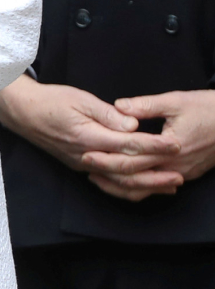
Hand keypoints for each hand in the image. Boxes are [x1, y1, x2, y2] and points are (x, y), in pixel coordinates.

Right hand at [0, 76, 182, 200]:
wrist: (22, 112)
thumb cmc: (50, 100)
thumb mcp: (79, 98)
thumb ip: (107, 113)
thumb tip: (133, 125)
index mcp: (87, 136)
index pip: (128, 144)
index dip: (153, 145)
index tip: (173, 144)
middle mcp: (86, 155)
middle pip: (126, 169)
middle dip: (155, 171)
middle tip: (179, 171)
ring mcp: (81, 164)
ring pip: (118, 179)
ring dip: (145, 184)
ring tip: (168, 184)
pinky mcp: (78, 166)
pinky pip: (107, 180)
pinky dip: (128, 184)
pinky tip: (141, 183)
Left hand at [81, 90, 214, 198]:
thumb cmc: (207, 109)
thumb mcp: (175, 101)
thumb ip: (145, 105)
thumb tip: (119, 106)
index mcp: (169, 148)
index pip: (132, 160)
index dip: (107, 159)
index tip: (87, 155)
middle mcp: (174, 166)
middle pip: (136, 178)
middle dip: (109, 175)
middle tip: (85, 168)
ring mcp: (182, 174)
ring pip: (147, 188)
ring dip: (122, 185)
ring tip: (99, 177)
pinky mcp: (186, 174)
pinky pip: (159, 187)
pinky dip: (140, 186)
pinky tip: (126, 180)